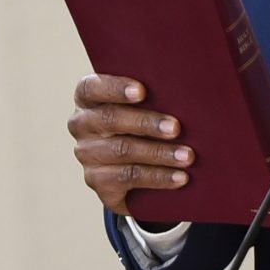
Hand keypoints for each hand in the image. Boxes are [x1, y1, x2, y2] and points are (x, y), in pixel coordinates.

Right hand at [67, 74, 193, 217]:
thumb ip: (153, 95)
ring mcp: (87, 155)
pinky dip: (158, 177)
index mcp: (88, 98)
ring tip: (187, 156)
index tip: (142, 91)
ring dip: (159, 154)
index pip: (91, 88)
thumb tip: (188, 93)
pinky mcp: (97, 181)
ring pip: (123, 151)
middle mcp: (81, 125)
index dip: (115, 88)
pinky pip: (129, 178)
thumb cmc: (144, 122)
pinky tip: (181, 177)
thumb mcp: (144, 106)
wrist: (135, 168)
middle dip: (146, 123)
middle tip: (176, 128)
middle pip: (110, 120)